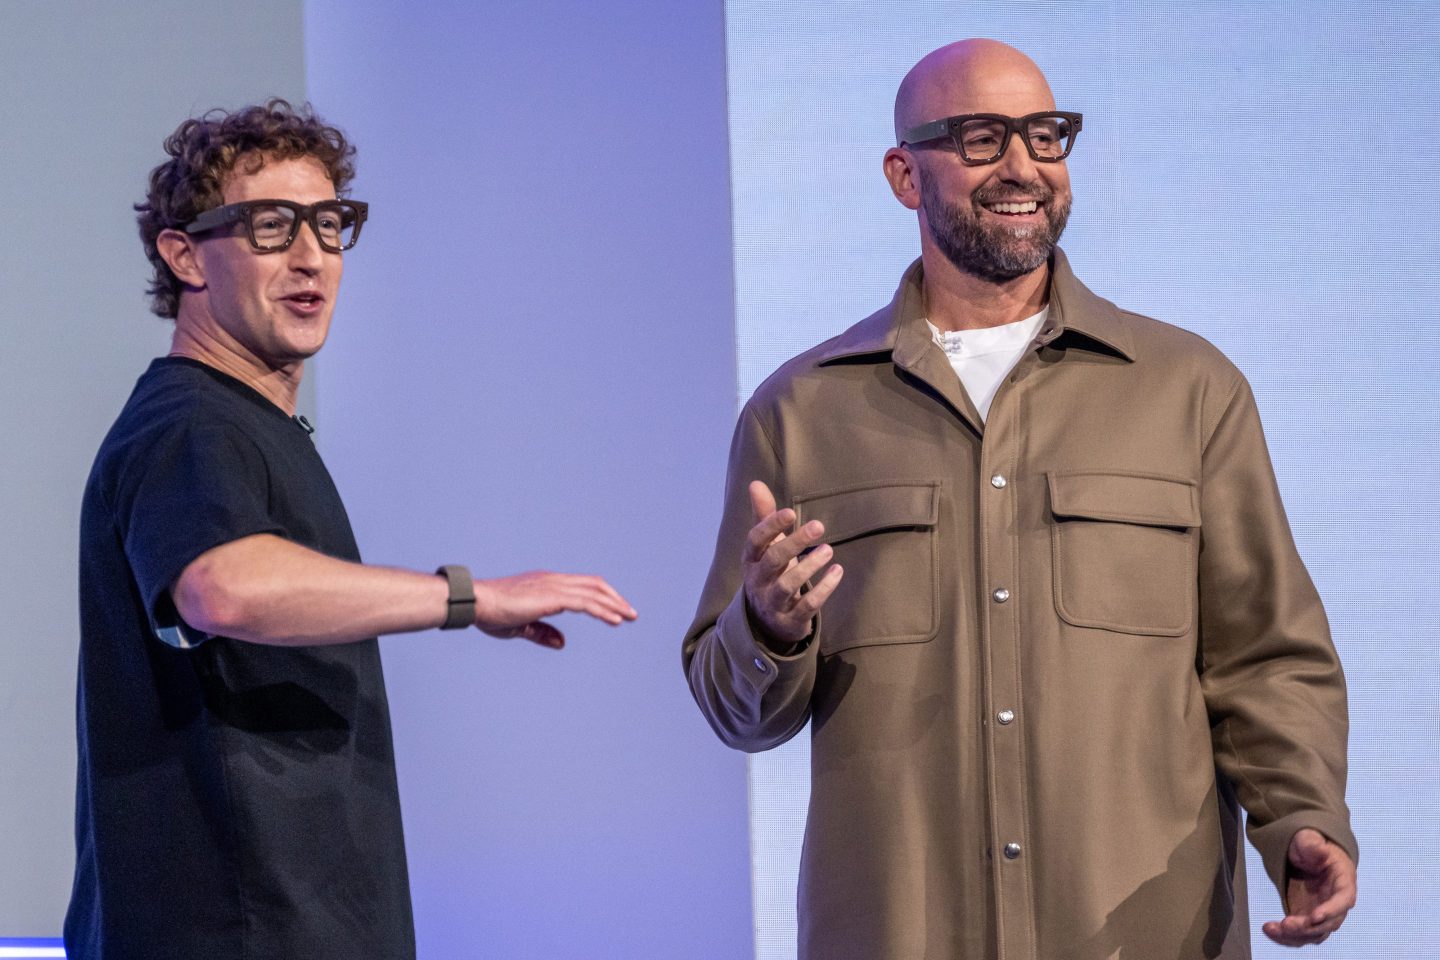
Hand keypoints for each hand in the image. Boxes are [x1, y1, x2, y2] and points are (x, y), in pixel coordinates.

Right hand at [472, 571, 636, 648]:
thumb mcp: (522, 626)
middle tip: (631, 613)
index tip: (615, 609)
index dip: (601, 595)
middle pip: (594, 584)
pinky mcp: (553, 597)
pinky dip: (603, 611)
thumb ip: (543, 633)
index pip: (582, 585)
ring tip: (630, 617)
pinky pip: (586, 603)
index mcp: (546, 583)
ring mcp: (554, 586)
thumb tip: (562, 643)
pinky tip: (616, 621)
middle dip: (614, 598)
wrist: (477, 602)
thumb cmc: (492, 613)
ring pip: (594, 592)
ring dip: (615, 604)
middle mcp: (553, 580)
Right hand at [742, 480, 843, 647]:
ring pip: (787, 585)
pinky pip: (806, 606)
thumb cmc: (770, 572)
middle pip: (773, 561)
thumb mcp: (765, 547)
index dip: (771, 526)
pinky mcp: (790, 620)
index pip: (755, 540)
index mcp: (750, 560)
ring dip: (809, 567)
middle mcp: (758, 581)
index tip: (791, 511)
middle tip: (819, 526)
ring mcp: (772, 603)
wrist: (768, 621)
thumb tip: (755, 483)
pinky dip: (823, 589)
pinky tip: (838, 572)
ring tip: (829, 550)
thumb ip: (764, 516)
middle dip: (795, 543)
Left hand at [1262, 828, 1356, 946]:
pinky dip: (1285, 937)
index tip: (1314, 917)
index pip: (1343, 900)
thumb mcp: (1309, 840)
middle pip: (1328, 923)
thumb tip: (1321, 850)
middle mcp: (1336, 904)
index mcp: (1343, 882)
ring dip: (1294, 936)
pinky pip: (1300, 935)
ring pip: (1314, 934)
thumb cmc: (1310, 846)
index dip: (1331, 910)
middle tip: (1285, 924)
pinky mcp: (1307, 920)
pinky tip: (1269, 930)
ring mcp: (1322, 914)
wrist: (1304, 856)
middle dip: (1307, 927)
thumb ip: (1313, 845)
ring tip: (1271, 929)